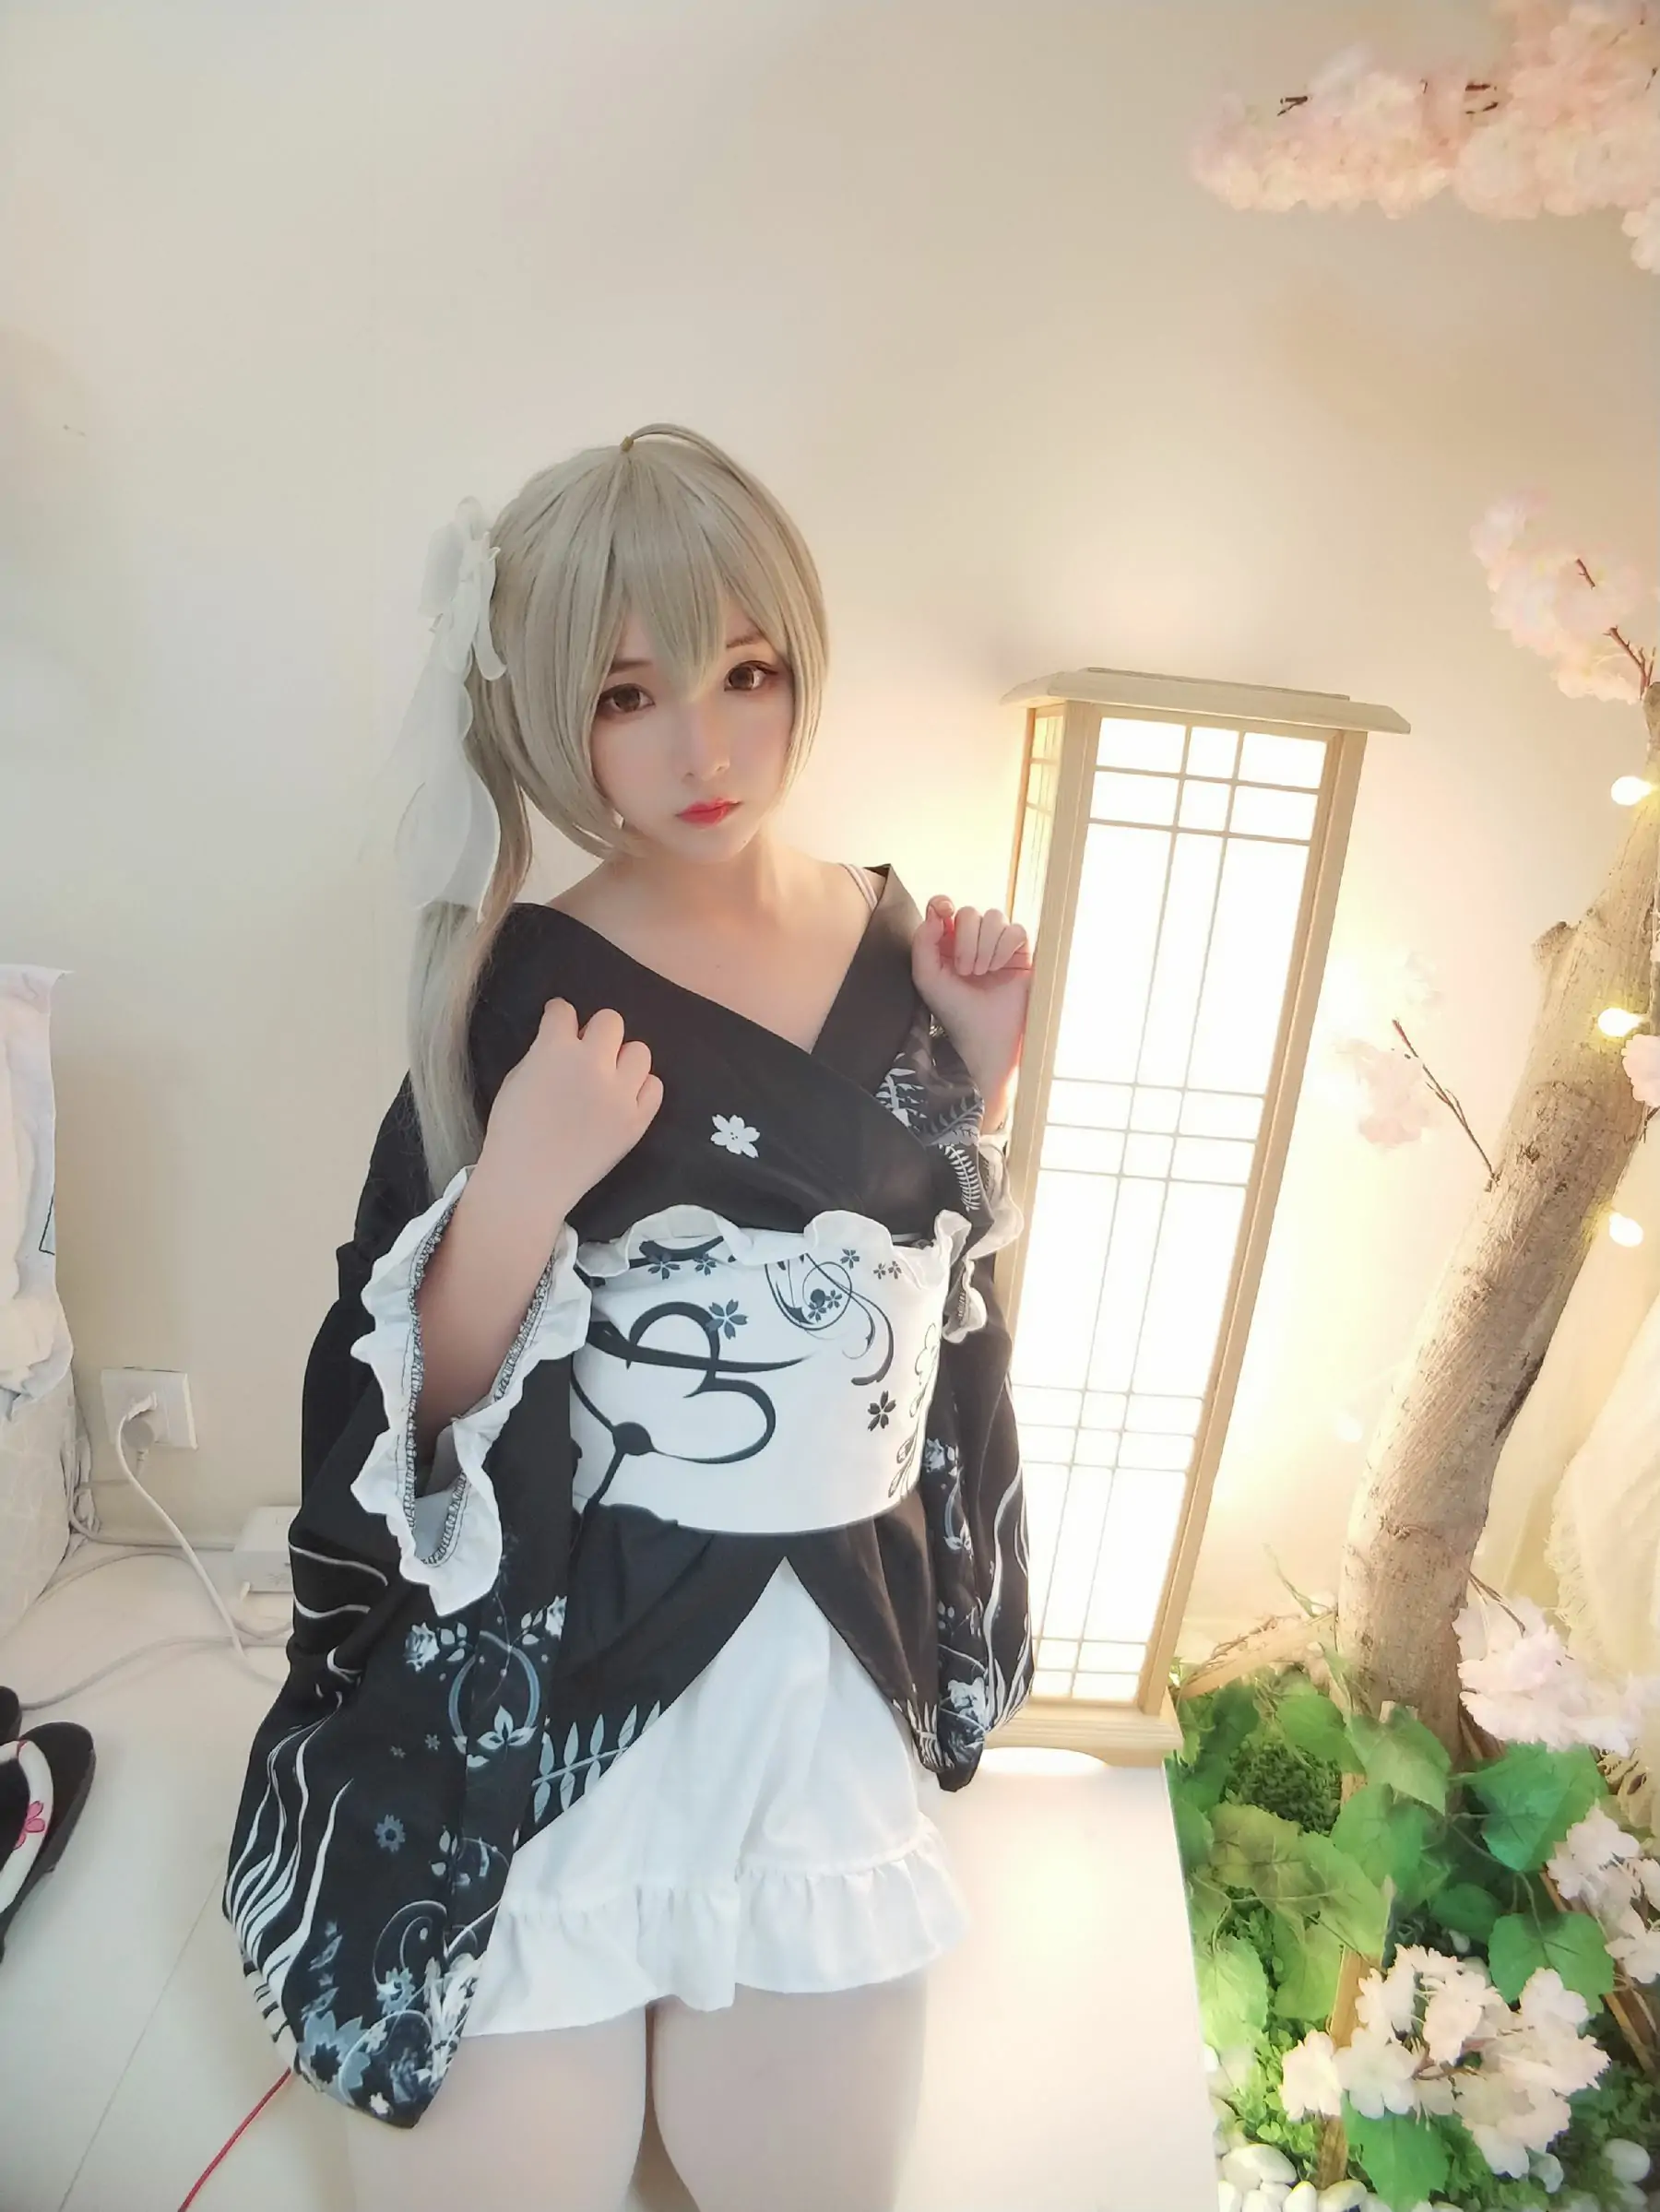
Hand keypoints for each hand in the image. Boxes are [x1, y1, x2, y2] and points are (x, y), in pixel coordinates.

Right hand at [481, 1000, 663, 1211]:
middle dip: (596, 1032)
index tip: (558, 1023)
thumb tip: (564, 1041)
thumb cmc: (512, 1132)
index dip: (558, 1016)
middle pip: (611, 1021)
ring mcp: (621, 1093)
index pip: (564, 1011)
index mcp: (555, 1050)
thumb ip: (543, 1053)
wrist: (529, 1183)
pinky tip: (622, 1098)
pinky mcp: (638, 1120)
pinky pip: (654, 1086)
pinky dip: (640, 1088)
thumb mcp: (516, 1080)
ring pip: (639, 1051)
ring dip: (622, 1059)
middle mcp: (593, 1065)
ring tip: (607, 1078)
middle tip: (585, 1053)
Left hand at [910, 897, 1032, 1125]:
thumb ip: (923, 942)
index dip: (942, 903)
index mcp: (946, 941)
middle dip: (966, 940)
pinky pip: (1016, 930)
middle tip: (966, 970)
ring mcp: (998, 944)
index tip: (944, 913)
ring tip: (982, 973)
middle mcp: (972, 939)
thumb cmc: (954, 1009)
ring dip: (985, 946)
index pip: (944, 906)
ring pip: (994, 917)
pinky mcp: (1021, 952)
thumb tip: (935, 911)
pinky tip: (1000, 968)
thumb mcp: (927, 977)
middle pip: (970, 912)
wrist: (984, 1034)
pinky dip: (1005, 947)